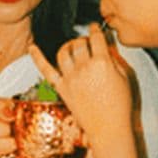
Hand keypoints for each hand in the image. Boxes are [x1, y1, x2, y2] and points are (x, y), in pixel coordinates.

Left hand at [30, 24, 133, 149]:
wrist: (109, 129)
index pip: (96, 37)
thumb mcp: (125, 78)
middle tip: (88, 43)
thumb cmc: (121, 106)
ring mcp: (70, 78)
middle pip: (80, 43)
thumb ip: (115, 59)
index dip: (96, 29)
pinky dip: (37, 57)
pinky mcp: (61, 88)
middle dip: (84, 39)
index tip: (95, 28)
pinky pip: (45, 69)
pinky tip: (32, 47)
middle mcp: (84, 68)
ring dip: (69, 45)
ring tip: (73, 47)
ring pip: (64, 51)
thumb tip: (106, 47)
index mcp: (103, 63)